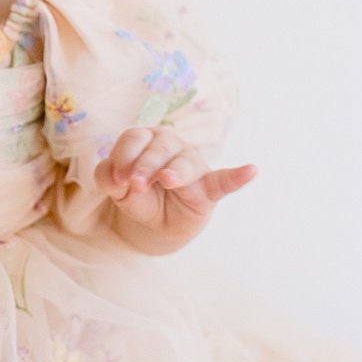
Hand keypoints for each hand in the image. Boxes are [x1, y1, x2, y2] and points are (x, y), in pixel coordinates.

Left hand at [94, 127, 256, 245]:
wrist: (158, 222)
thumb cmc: (139, 195)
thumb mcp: (118, 189)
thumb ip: (109, 179)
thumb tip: (118, 177)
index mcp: (146, 140)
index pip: (133, 139)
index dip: (122, 158)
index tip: (117, 181)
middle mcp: (171, 145)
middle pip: (157, 148)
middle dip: (144, 166)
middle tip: (135, 185)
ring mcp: (192, 164)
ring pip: (183, 162)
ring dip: (174, 171)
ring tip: (168, 180)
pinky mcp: (209, 187)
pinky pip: (225, 181)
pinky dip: (238, 176)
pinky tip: (252, 170)